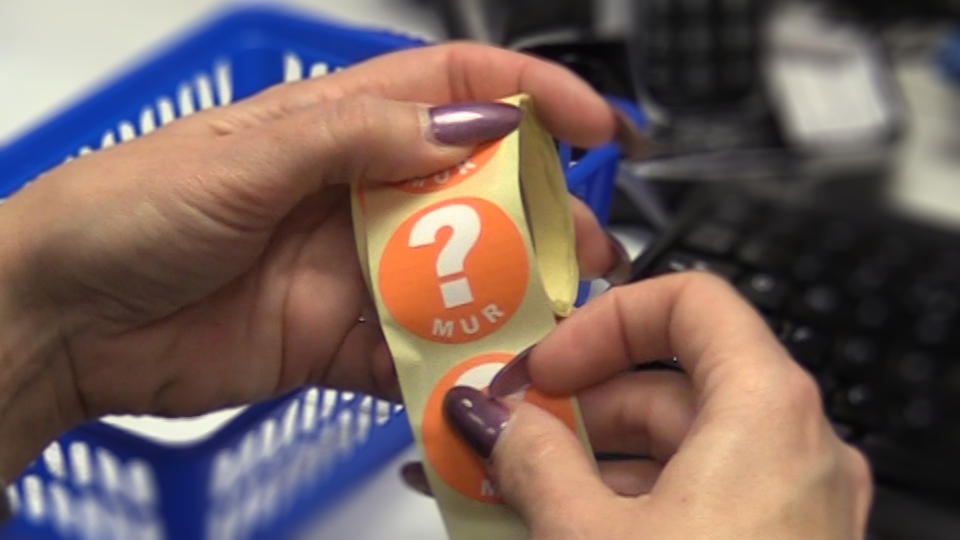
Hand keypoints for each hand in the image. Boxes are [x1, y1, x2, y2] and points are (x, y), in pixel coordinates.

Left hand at [0, 43, 631, 477]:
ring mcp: (349, 270)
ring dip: (509, 297)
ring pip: (455, 278)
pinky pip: (412, 353)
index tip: (592, 125)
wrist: (60, 320)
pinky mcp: (335, 341)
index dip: (532, 97)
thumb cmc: (122, 211)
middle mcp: (353, 194)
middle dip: (541, 213)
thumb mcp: (242, 156)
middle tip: (586, 246)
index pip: (454, 91)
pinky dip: (450, 367)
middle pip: (475, 191)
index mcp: (334, 125)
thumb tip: (456, 123)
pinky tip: (481, 376)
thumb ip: (353, 137)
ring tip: (553, 317)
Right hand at [418, 273, 872, 538]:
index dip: (606, 320)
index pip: (689, 304)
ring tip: (494, 480)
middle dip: (567, 408)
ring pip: (662, 452)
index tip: (545, 363)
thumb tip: (491, 418)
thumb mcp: (587, 536)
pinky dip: (608, 504)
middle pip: (664, 386)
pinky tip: (535, 522)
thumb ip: (531, 458)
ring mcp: (778, 507)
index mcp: (764, 413)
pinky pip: (676, 503)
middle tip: (496, 426)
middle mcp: (787, 451)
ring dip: (574, 462)